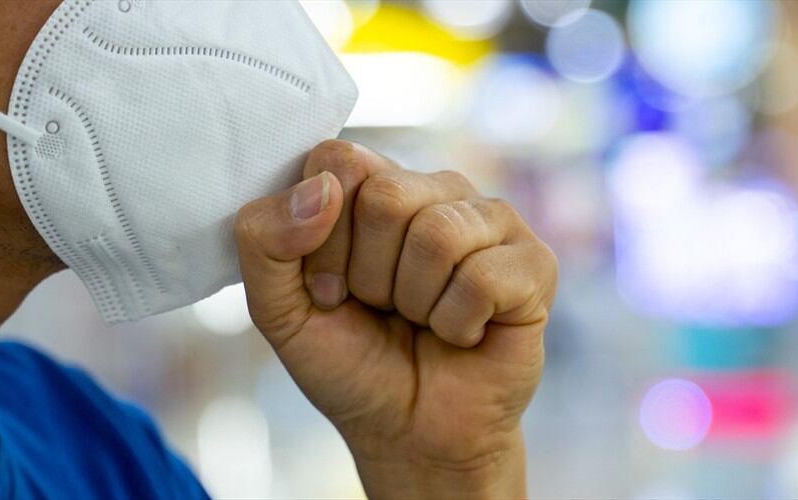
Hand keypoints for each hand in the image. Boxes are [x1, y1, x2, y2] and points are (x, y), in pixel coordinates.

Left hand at [234, 140, 557, 498]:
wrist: (411, 433)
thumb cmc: (352, 364)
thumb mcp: (281, 310)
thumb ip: (264, 240)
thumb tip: (324, 188)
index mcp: (375, 186)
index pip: (338, 160)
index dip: (323, 236)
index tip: (329, 288)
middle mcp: (435, 190)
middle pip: (387, 196)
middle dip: (370, 276)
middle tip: (383, 308)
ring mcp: (490, 221)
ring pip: (438, 235)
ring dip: (415, 303)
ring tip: (423, 320)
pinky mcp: (534, 262)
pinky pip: (483, 276)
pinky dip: (458, 325)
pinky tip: (464, 334)